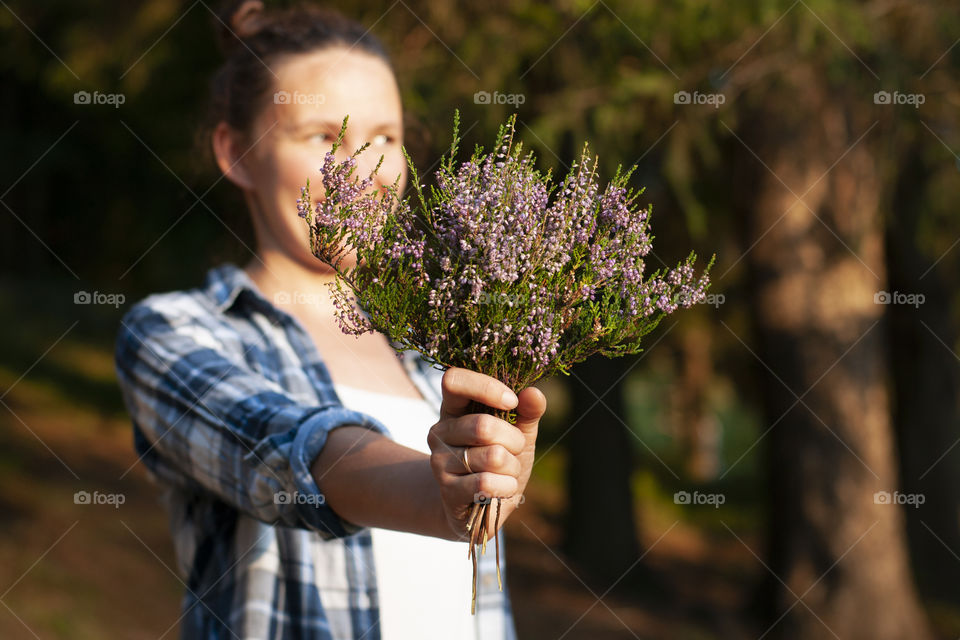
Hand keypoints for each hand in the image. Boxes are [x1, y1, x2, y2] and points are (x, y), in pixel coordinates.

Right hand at [427, 367, 545, 540]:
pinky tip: (502, 489)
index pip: (454, 380)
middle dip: (513, 440)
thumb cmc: (500, 462)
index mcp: (453, 408)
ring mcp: (439, 461)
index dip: (486, 387)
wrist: (481, 507)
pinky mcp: (447, 490)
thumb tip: (534, 393)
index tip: (512, 402)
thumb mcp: (518, 434)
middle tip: (514, 450)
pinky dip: (506, 486)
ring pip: (492, 456)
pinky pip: (487, 483)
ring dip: (512, 467)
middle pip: (483, 425)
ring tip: (506, 472)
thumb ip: (527, 412)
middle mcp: (440, 431)